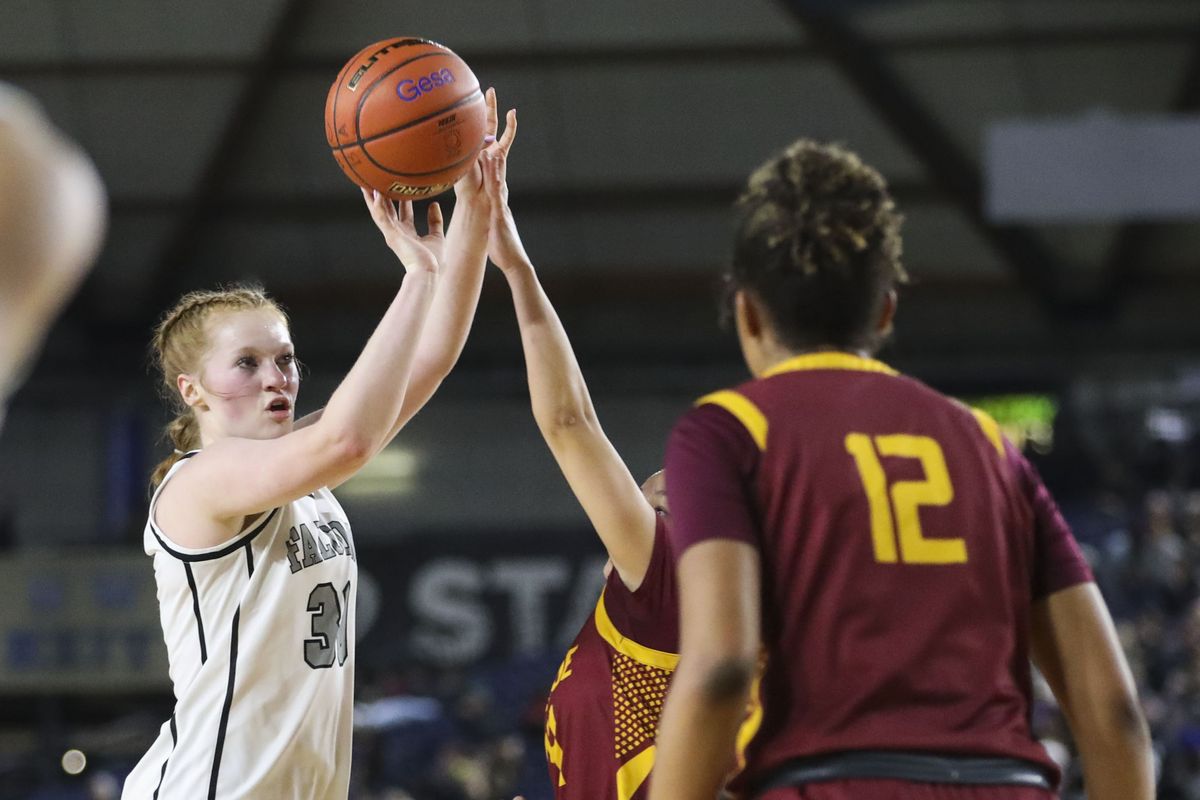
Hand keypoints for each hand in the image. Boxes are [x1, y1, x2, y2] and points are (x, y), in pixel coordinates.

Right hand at [362, 188, 443, 274]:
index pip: (402, 212)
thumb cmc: (433, 261)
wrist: (429, 273)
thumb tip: (434, 204)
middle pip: (386, 210)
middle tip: (375, 179)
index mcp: (407, 233)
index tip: (400, 187)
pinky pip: (383, 218)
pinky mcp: (391, 236)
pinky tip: (376, 194)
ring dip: (372, 197)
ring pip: (379, 212)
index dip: (400, 200)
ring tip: (366, 181)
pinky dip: (379, 206)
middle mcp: (397, 232)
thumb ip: (435, 221)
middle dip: (380, 195)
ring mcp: (392, 234)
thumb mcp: (437, 237)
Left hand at [454, 87, 517, 204]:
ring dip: (491, 107)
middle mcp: (476, 145)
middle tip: (472, 89)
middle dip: (475, 105)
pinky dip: (511, 125)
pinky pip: (507, 137)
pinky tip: (513, 113)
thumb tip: (472, 134)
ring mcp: (488, 148)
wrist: (477, 196)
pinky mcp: (500, 153)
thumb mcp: (457, 161)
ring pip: (491, 123)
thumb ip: (464, 146)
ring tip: (490, 92)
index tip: (450, 100)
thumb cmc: (464, 184)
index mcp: (463, 146)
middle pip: (476, 120)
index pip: (459, 126)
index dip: (456, 115)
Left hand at [481, 148, 531, 273]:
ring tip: (491, 151)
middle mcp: (501, 206)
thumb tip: (485, 224)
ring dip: (495, 168)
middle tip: (491, 145)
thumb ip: (490, 225)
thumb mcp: (493, 234)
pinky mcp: (500, 216)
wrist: (514, 262)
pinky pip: (496, 197)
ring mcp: (501, 210)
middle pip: (497, 180)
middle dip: (495, 163)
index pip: (494, 186)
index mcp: (498, 209)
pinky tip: (493, 175)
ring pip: (497, 184)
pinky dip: (495, 184)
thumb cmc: (503, 252)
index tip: (488, 156)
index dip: (492, 171)